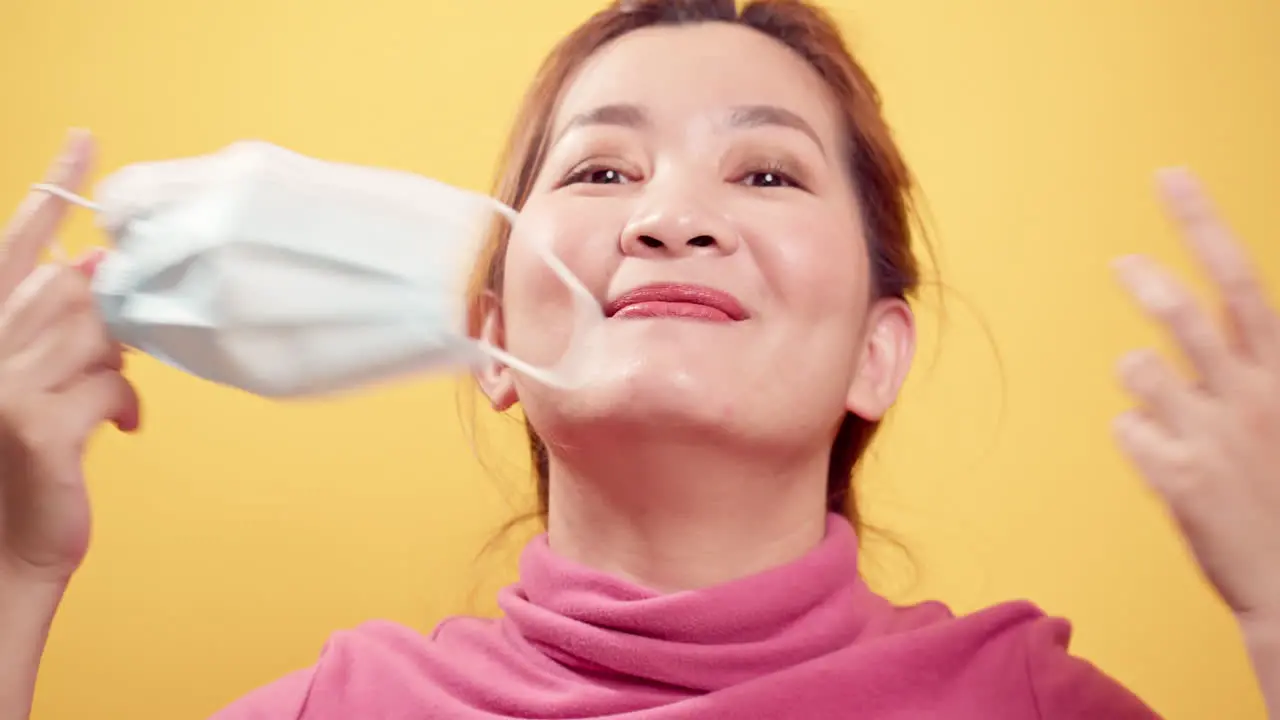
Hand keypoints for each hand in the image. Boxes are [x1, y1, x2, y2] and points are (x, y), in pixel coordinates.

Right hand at [0, 130, 139, 586]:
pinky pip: (113, 385)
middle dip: (109, 316)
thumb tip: (98, 275)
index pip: (15, 244)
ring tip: (101, 404)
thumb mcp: (37, 385)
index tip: (85, 141)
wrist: (6, 552)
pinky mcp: (35, 423)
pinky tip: (118, 431)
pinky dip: (127, 406)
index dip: (51, 193)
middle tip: (113, 354)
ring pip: (99, 333)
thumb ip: (57, 329)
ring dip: (117, 366)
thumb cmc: (28, 467)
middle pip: (72, 289)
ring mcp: (3, 384)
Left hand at [1113, 167, 1279, 624]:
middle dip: (1147, 280)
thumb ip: (1256, 360)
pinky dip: (1140, 438)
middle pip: (1182, 312)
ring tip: (1173, 413)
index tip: (1168, 175)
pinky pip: (1126, 428)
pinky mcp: (1177, 477)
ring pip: (1137, 369)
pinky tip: (1173, 466)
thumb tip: (1188, 329)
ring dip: (1143, 380)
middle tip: (1121, 263)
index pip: (1240, 278)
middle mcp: (1250, 394)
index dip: (1200, 221)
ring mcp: (1212, 435)